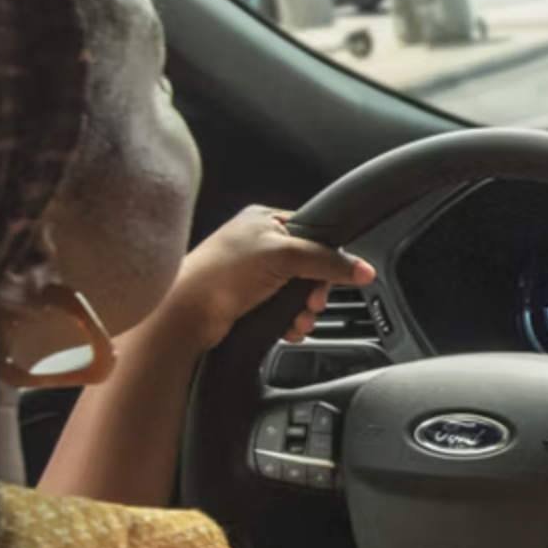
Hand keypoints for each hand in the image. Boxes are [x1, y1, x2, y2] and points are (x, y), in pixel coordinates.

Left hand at [162, 206, 374, 347]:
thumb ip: (328, 261)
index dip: (327, 256)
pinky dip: (290, 321)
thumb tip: (363, 269)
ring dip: (304, 309)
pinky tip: (287, 327)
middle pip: (309, 266)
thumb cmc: (220, 274)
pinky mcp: (247, 302)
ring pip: (297, 292)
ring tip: (298, 318)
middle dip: (315, 289)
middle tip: (312, 301)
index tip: (335, 276)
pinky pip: (282, 310)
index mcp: (263, 220)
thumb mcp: (285, 256)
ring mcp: (250, 275)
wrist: (185, 315)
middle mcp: (257, 245)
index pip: (313, 232)